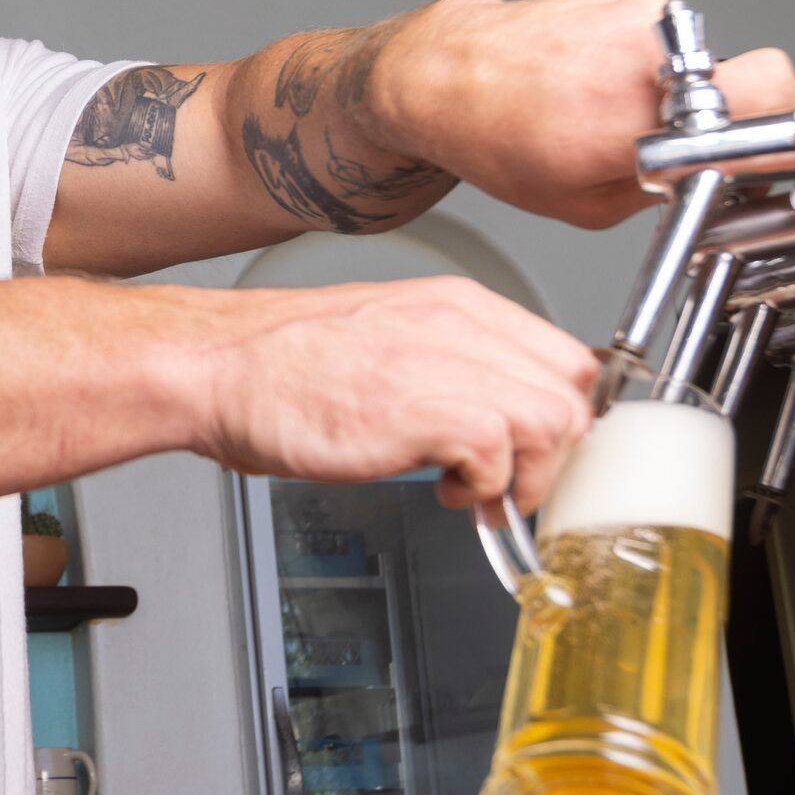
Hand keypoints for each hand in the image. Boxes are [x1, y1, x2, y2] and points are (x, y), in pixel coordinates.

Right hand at [188, 277, 601, 510]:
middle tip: (510, 479)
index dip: (561, 415)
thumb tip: (502, 414)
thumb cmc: (287, 366)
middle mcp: (463, 324)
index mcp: (461, 304)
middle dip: (553, 451)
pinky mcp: (424, 409)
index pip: (566, 356)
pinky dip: (485, 488)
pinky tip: (446, 490)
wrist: (221, 368)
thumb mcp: (394, 341)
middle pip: (573, 391)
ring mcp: (446, 362)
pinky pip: (502, 454)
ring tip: (477, 489)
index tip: (536, 450)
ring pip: (555, 422)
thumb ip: (455, 366)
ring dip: (525, 475)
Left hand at [365, 0, 794, 229]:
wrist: (448, 74)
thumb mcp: (587, 204)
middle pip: (752, 77)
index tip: (775, 146)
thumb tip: (723, 178)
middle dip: (731, 115)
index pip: (772, 93)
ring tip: (618, 108)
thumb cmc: (497, 137)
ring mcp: (641, 15)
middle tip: (683, 139)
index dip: (787, 123)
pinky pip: (670, 40)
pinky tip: (600, 79)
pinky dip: (650, 63)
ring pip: (707, 61)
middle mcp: (646, 54)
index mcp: (638, 116)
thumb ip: (667, 190)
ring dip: (681, 90)